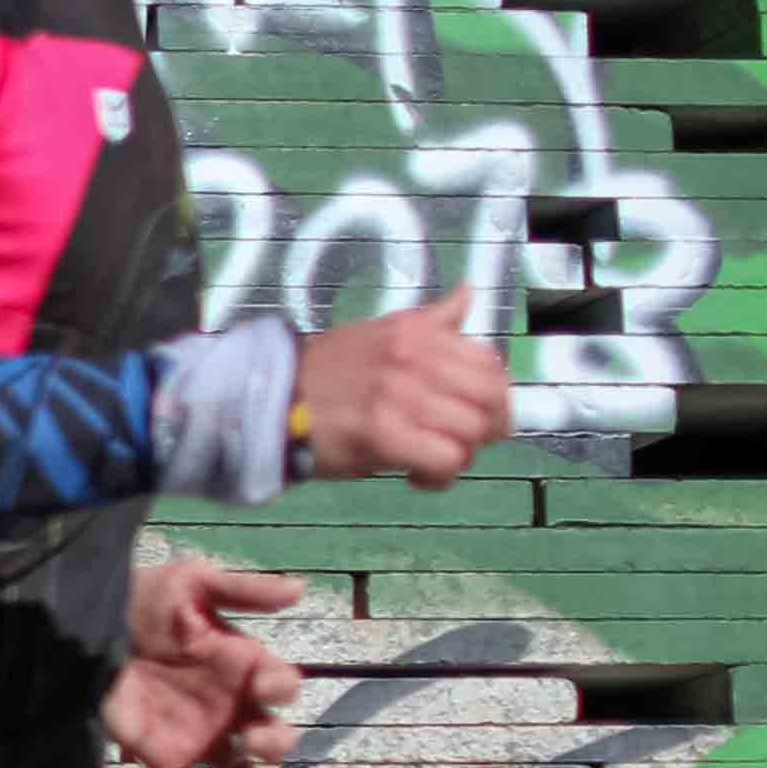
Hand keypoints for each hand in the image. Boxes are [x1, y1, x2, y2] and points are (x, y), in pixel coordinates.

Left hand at [110, 543, 305, 767]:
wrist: (87, 625)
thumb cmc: (145, 599)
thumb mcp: (191, 582)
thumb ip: (243, 589)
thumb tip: (300, 589)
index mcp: (243, 667)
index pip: (279, 684)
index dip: (281, 689)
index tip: (268, 687)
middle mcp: (229, 706)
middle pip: (268, 733)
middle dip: (274, 741)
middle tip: (260, 741)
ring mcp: (198, 734)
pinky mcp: (160, 755)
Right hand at [292, 285, 511, 488]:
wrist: (270, 399)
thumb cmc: (329, 373)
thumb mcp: (382, 332)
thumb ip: (431, 321)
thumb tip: (468, 292)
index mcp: (418, 331)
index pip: (490, 364)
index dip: (496, 397)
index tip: (476, 416)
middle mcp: (413, 356)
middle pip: (489, 400)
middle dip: (486, 431)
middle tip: (459, 445)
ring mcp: (398, 394)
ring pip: (471, 434)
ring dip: (458, 457)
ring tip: (429, 461)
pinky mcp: (383, 432)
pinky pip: (445, 460)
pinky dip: (438, 476)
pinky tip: (414, 475)